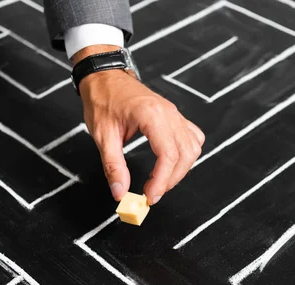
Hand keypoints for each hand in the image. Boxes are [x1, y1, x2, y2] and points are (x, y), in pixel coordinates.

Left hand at [75, 45, 204, 204]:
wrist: (104, 76)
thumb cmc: (102, 99)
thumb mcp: (102, 135)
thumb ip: (113, 166)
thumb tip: (120, 192)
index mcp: (151, 115)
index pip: (168, 154)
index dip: (162, 181)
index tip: (149, 197)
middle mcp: (168, 113)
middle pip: (185, 154)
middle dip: (171, 180)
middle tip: (153, 194)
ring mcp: (174, 113)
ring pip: (192, 147)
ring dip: (181, 169)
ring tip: (161, 181)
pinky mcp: (174, 116)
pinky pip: (192, 137)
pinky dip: (187, 154)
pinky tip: (173, 163)